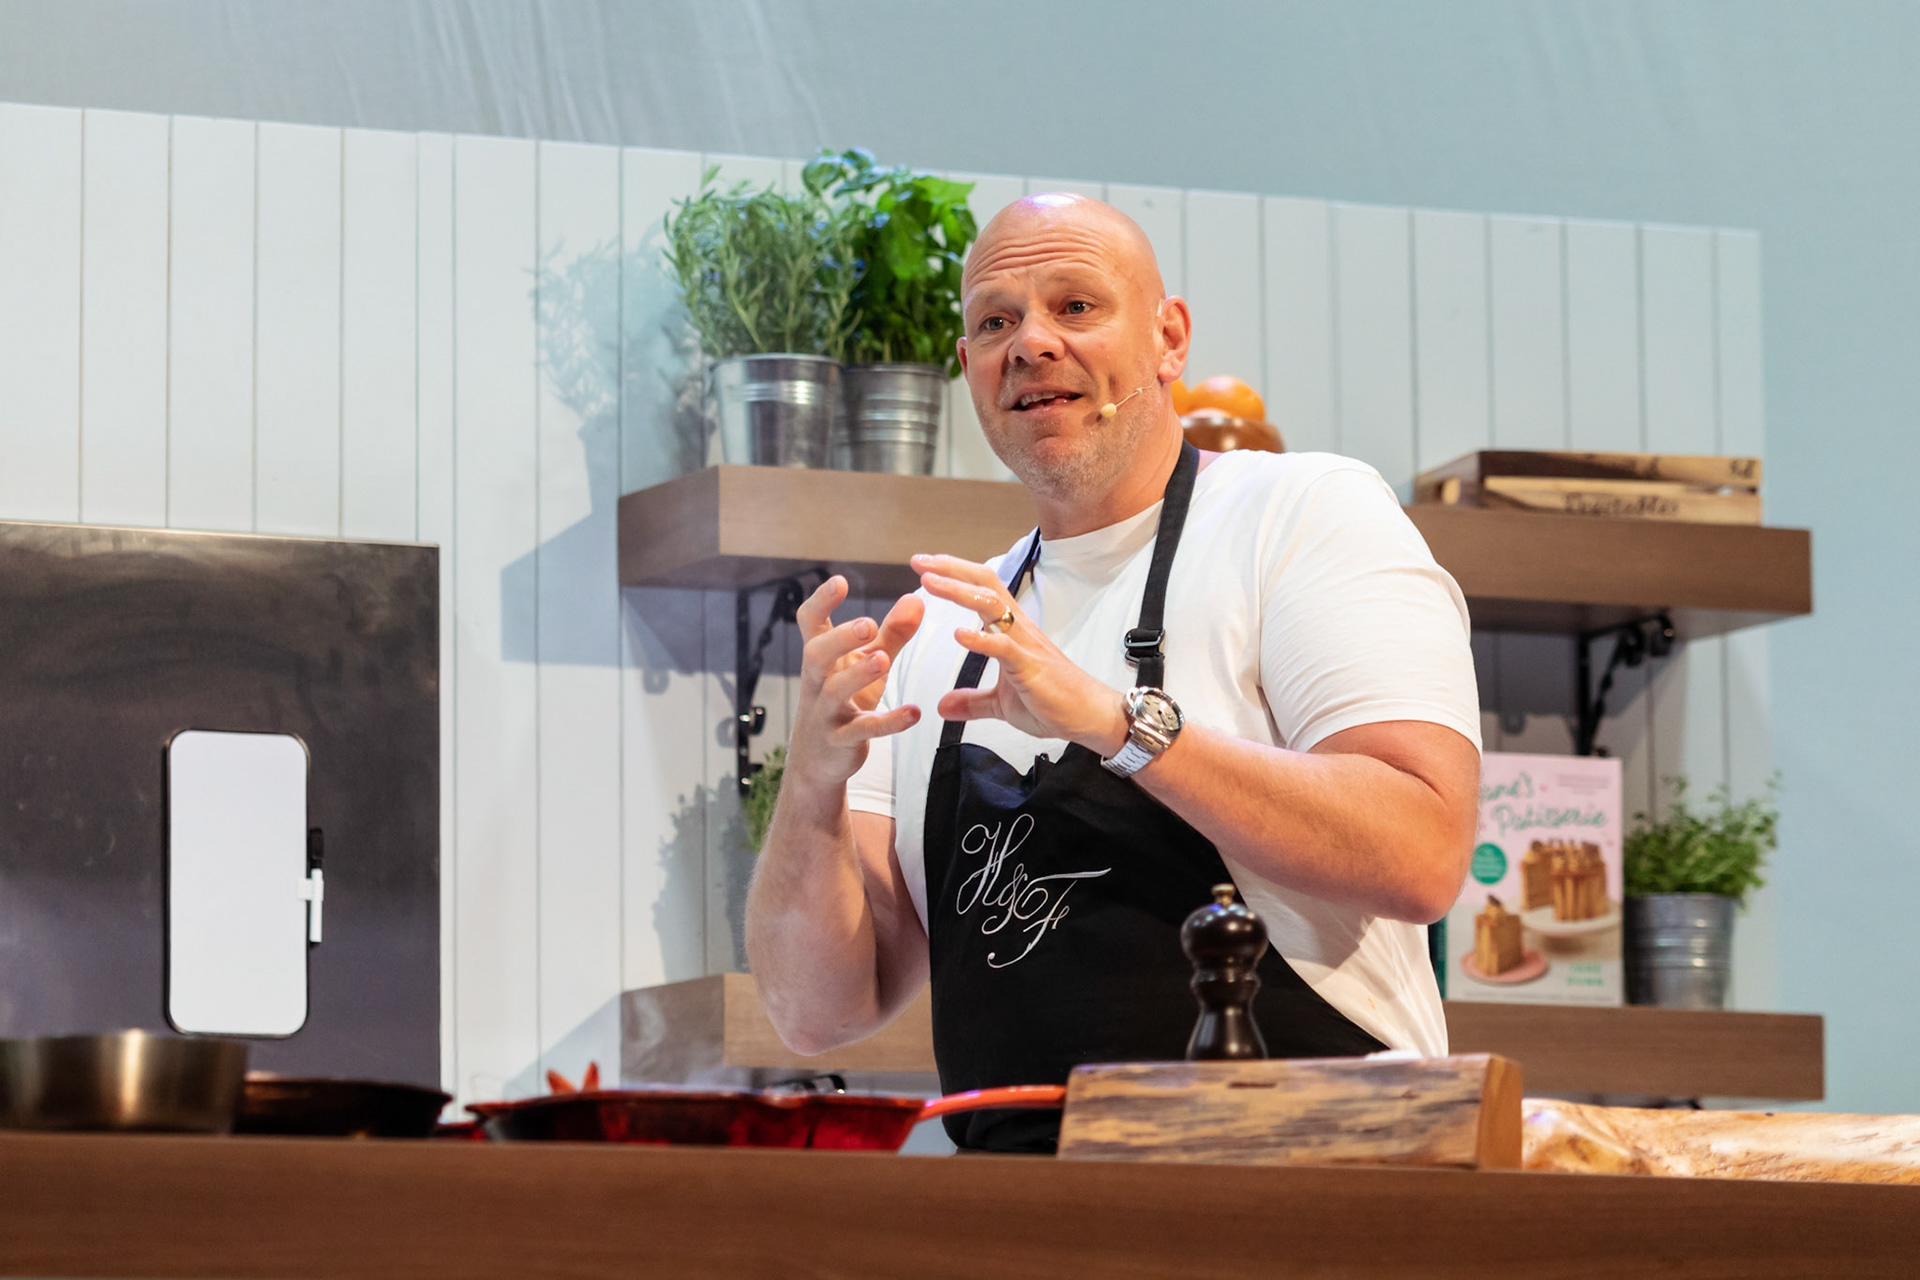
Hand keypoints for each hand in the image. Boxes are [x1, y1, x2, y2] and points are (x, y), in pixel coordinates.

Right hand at [785, 575, 924, 792]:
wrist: (818, 761)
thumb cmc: (843, 702)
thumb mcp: (865, 665)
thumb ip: (892, 633)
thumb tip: (916, 598)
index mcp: (821, 658)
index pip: (809, 624)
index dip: (820, 602)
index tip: (839, 582)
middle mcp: (817, 682)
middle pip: (815, 654)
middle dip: (839, 639)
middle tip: (867, 625)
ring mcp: (826, 713)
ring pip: (834, 691)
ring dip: (858, 675)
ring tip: (883, 659)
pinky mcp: (841, 741)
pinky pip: (862, 731)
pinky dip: (888, 722)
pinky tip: (914, 713)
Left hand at [910, 553, 1128, 755]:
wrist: (1090, 717)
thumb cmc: (1053, 703)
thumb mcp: (1002, 706)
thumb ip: (972, 702)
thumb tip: (942, 705)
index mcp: (1012, 631)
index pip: (982, 590)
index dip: (954, 574)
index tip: (926, 567)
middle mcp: (1018, 629)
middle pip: (984, 584)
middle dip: (951, 569)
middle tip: (920, 561)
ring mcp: (1025, 645)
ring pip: (991, 606)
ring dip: (958, 591)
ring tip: (930, 582)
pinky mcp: (1030, 667)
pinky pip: (1004, 647)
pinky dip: (980, 640)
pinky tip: (958, 634)